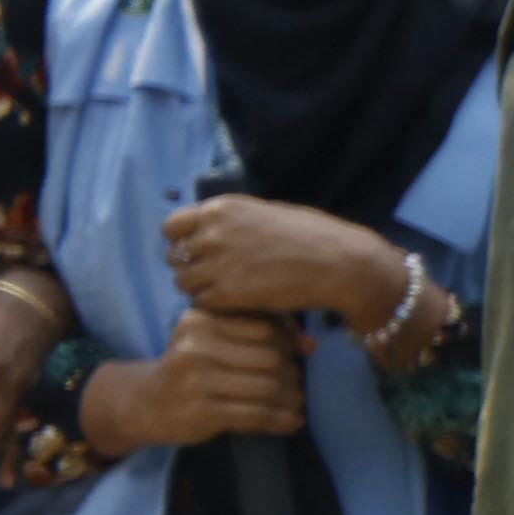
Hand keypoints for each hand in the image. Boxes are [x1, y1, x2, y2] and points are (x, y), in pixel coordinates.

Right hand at [77, 309, 309, 456]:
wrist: (146, 404)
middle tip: (296, 384)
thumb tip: (311, 345)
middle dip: (291, 372)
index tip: (299, 354)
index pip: (264, 326)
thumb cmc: (190, 369)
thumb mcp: (211, 342)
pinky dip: (281, 420)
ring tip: (296, 403)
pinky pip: (256, 414)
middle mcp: (195, 346)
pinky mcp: (202, 411)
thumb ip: (256, 336)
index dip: (290, 341)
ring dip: (290, 398)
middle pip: (270, 357)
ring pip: (266, 387)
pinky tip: (292, 422)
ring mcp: (197, 380)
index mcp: (200, 320)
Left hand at [161, 194, 409, 322]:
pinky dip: (216, 306)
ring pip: (183, 282)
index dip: (182, 241)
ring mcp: (218, 263)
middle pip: (175, 257)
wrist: (341, 264)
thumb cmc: (315, 236)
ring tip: (229, 292)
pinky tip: (240, 303)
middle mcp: (213, 232)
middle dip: (191, 267)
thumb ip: (234, 221)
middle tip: (216, 277)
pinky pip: (202, 302)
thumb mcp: (267, 213)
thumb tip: (213, 230)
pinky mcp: (228, 293)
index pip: (172, 226)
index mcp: (222, 208)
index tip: (199, 252)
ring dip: (201, 289)